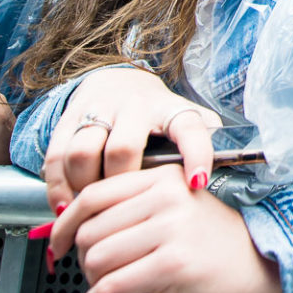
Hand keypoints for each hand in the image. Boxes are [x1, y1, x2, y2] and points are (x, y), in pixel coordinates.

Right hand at [43, 67, 221, 209]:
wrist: (118, 82)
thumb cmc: (158, 116)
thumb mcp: (186, 120)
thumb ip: (204, 139)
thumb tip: (237, 162)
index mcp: (171, 109)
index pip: (189, 127)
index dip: (196, 154)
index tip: (198, 183)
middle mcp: (134, 106)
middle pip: (123, 148)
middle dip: (122, 184)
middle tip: (124, 209)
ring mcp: (98, 111)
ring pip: (82, 153)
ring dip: (85, 188)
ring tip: (94, 210)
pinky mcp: (67, 119)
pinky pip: (54, 158)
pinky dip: (58, 189)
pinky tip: (67, 208)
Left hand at [47, 165, 280, 292]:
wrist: (260, 258)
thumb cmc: (215, 238)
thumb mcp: (177, 207)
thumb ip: (134, 209)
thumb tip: (74, 231)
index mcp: (165, 177)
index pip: (94, 194)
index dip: (65, 222)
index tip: (57, 240)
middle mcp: (168, 197)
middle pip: (90, 229)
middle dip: (81, 256)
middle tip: (93, 270)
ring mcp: (172, 229)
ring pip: (97, 257)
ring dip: (92, 279)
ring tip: (104, 285)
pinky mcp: (174, 263)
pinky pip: (114, 284)